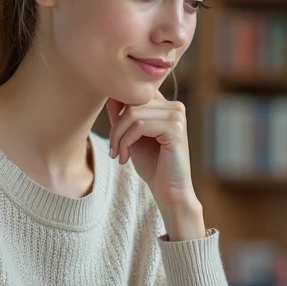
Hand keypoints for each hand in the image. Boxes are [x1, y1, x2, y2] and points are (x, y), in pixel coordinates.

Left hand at [107, 95, 203, 237]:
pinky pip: (139, 126)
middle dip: (116, 127)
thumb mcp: (132, 136)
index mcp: (167, 105)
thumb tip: (109, 96)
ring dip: (118, 136)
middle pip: (131, 102)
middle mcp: (175, 106)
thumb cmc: (152, 164)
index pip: (135, 94)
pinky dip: (126, 141)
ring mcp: (177, 116)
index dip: (117, 110)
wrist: (169, 191)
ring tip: (118, 154)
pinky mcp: (175, 129)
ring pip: (132, 114)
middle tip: (113, 149)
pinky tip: (125, 158)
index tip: (114, 136)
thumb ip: (123, 116)